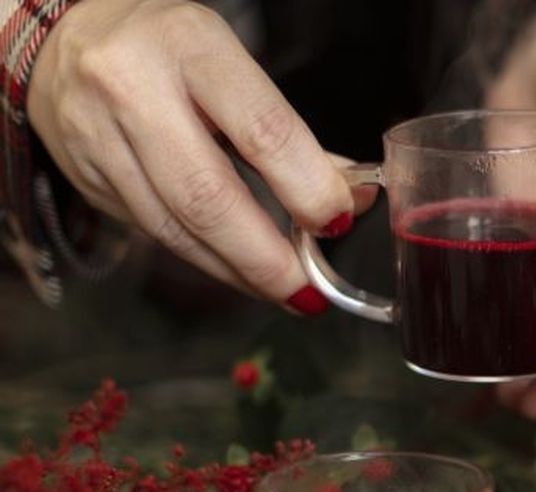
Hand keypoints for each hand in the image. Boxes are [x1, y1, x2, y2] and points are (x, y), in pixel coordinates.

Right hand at [27, 0, 358, 309]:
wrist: (65, 36)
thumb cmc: (168, 49)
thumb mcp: (231, 65)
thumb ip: (289, 133)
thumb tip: (349, 197)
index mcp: (189, 46)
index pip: (262, 131)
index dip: (308, 189)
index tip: (336, 223)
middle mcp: (132, 87)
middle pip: (208, 197)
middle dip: (266, 258)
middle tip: (308, 290)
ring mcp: (98, 135)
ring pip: (176, 228)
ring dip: (237, 271)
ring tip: (281, 290)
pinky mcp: (84, 176)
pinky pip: (153, 232)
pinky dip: (204, 258)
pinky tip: (234, 268)